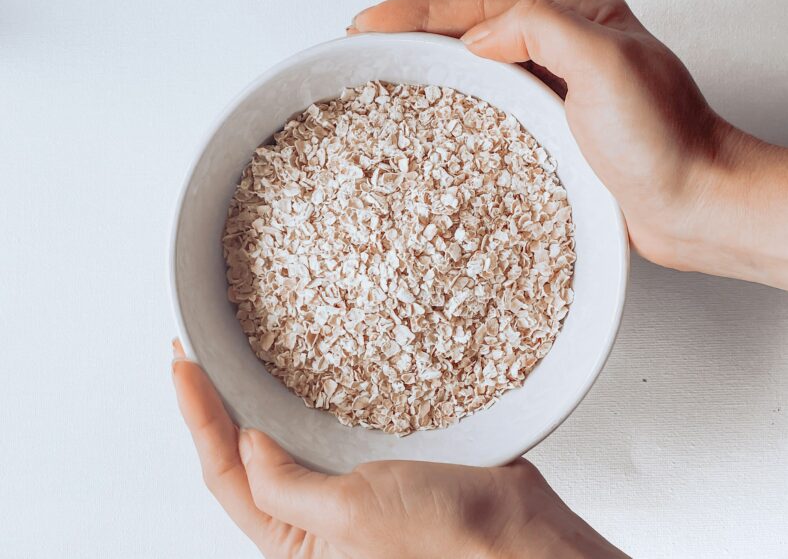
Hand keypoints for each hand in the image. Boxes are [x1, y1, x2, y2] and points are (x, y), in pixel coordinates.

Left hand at [172, 340, 627, 558]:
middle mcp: (317, 515)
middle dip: (218, 403)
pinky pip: (333, 422)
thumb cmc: (446, 543)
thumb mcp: (347, 518)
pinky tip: (307, 367)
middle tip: (198, 352)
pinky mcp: (380, 460)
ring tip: (236, 353)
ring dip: (261, 394)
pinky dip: (314, 393)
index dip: (198, 415)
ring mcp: (348, 484)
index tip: (182, 365)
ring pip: (289, 433)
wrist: (521, 535)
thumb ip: (284, 486)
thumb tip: (246, 442)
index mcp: (298, 542)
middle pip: (249, 452)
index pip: (227, 472)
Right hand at [350, 0, 787, 288]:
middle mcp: (565, 48)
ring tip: (388, 71)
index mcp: (579, 18)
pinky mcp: (552, 130)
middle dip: (415, 31)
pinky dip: (457, 107)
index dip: (421, 12)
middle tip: (367, 39)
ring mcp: (558, 90)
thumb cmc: (666, 141)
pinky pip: (493, 107)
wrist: (694, 204)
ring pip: (480, 67)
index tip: (373, 22)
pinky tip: (436, 118)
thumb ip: (540, 30)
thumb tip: (476, 38)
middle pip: (473, 28)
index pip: (483, 4)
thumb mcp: (607, 64)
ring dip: (431, 66)